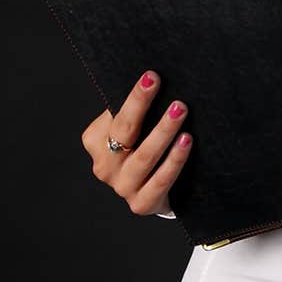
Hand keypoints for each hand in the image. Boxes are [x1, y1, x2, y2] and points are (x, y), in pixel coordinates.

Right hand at [80, 70, 192, 216]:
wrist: (155, 189)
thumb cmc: (145, 145)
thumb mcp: (135, 127)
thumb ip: (137, 110)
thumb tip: (157, 79)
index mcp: (96, 141)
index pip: (115, 116)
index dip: (135, 97)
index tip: (151, 77)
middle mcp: (104, 166)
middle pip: (123, 133)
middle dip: (141, 106)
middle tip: (162, 87)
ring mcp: (122, 187)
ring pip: (143, 157)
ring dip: (162, 132)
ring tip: (180, 112)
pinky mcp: (141, 204)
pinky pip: (160, 181)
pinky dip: (173, 161)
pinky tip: (186, 142)